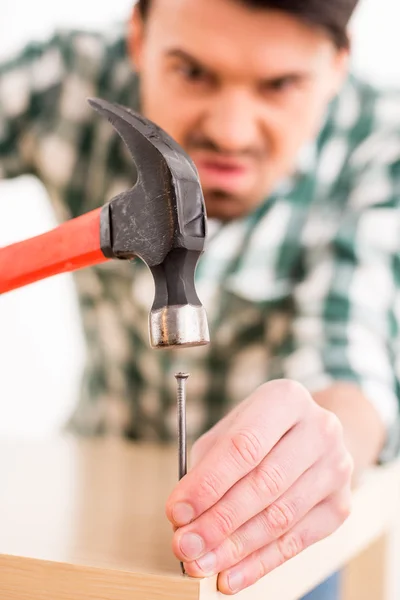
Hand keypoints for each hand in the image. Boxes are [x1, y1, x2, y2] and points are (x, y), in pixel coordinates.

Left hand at [165, 380, 352, 594]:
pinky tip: (230, 576)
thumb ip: (206, 467)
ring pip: (280, 517)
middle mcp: (319, 429)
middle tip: (184, 546)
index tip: (176, 512)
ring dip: (235, 548)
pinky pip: (296, 542)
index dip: (208, 483)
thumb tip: (184, 518)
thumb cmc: (260, 432)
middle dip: (218, 521)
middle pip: (264, 484)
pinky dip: (259, 563)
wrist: (312, 436)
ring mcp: (336, 468)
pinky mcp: (341, 504)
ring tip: (201, 563)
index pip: (244, 446)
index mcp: (286, 399)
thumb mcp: (231, 430)